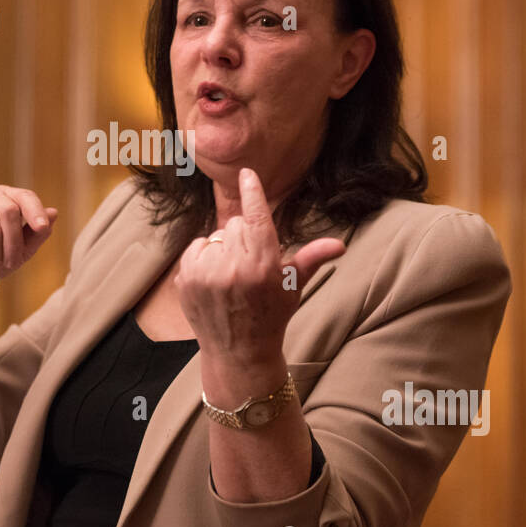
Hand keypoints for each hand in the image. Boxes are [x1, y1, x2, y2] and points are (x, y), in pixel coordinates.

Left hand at [174, 167, 345, 368]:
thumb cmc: (271, 316)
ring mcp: (206, 274)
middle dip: (244, 238)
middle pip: (236, 225)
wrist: (238, 353)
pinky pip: (196, 248)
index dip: (252, 193)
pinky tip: (214, 279)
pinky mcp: (185, 279)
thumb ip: (311, 259)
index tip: (247, 173)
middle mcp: (233, 267)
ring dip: (223, 249)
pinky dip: (203, 258)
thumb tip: (340, 244)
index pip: (256, 218)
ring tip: (232, 277)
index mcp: (263, 266)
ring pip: (215, 235)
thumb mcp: (293, 287)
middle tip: (250, 267)